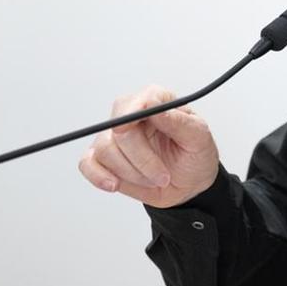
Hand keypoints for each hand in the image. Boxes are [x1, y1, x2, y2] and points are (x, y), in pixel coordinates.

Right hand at [77, 85, 219, 207]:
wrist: (189, 184)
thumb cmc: (195, 155)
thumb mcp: (199, 138)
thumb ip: (179, 121)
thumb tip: (155, 106)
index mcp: (156, 101)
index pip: (137, 101)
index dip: (133, 116)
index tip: (133, 132)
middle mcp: (132, 115)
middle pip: (119, 131)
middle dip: (141, 159)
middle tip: (162, 175)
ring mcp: (115, 137)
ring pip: (104, 150)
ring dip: (130, 172)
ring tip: (153, 180)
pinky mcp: (104, 159)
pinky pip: (87, 163)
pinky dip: (98, 175)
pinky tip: (114, 184)